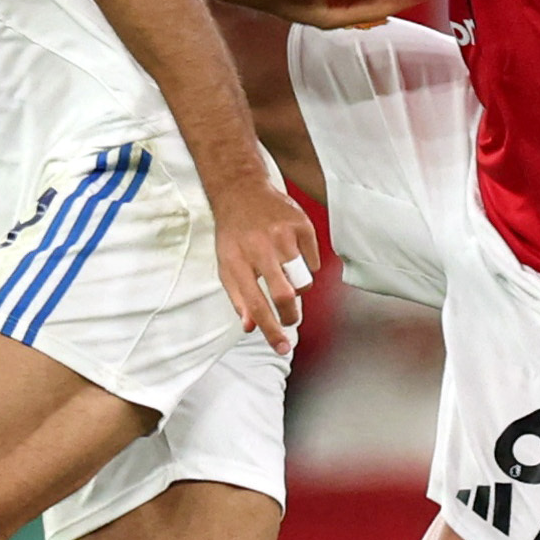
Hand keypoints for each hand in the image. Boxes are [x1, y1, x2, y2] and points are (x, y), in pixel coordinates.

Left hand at [212, 176, 320, 356]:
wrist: (242, 190)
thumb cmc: (234, 234)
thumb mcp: (226, 264)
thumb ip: (238, 297)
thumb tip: (251, 327)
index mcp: (237, 260)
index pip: (255, 303)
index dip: (270, 329)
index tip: (282, 348)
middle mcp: (260, 247)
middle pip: (285, 294)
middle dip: (290, 315)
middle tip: (288, 318)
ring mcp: (284, 234)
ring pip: (303, 280)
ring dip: (297, 287)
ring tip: (285, 274)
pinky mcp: (302, 225)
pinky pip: (313, 262)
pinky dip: (304, 265)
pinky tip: (291, 252)